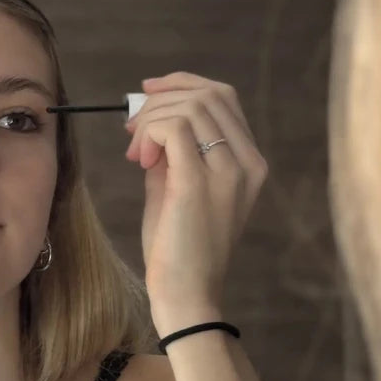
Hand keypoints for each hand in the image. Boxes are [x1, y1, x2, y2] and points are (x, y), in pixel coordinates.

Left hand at [124, 72, 267, 333]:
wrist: (186, 295)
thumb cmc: (177, 251)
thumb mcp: (176, 191)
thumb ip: (170, 156)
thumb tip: (149, 125)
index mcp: (249, 164)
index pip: (224, 98)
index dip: (182, 85)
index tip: (147, 93)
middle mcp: (247, 163)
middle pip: (209, 94)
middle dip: (162, 98)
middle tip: (131, 128)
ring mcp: (229, 171)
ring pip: (191, 106)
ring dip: (151, 117)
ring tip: (134, 151)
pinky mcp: (200, 182)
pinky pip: (175, 127)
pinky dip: (151, 130)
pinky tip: (139, 158)